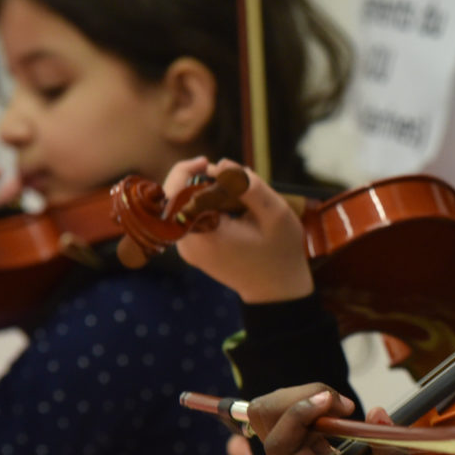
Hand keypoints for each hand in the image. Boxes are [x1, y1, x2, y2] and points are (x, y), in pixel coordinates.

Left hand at [162, 156, 312, 303]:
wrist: (277, 290)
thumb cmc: (281, 251)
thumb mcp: (276, 213)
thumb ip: (248, 185)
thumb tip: (220, 163)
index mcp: (205, 235)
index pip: (175, 194)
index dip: (187, 171)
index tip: (210, 163)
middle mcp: (188, 244)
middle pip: (173, 199)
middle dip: (194, 180)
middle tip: (225, 176)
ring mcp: (187, 249)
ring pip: (180, 208)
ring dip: (202, 193)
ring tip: (234, 198)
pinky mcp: (192, 249)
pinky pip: (188, 218)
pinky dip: (205, 206)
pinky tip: (229, 209)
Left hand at [252, 387, 438, 454]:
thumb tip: (377, 412)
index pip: (279, 444)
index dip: (298, 415)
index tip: (339, 405)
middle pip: (266, 420)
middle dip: (298, 398)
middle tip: (341, 404)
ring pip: (275, 414)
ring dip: (303, 397)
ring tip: (340, 405)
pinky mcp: (314, 449)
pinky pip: (294, 417)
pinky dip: (312, 403)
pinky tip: (339, 410)